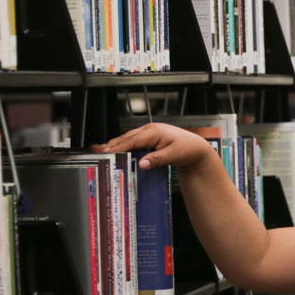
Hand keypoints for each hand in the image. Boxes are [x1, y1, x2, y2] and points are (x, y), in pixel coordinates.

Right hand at [90, 123, 214, 170]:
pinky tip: (117, 150)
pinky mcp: (150, 138)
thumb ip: (156, 159)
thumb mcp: (173, 156)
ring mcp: (150, 133)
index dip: (117, 147)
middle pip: (126, 138)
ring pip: (128, 138)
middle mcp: (150, 130)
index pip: (131, 140)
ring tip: (102, 150)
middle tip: (97, 151)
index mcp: (154, 132)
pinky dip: (124, 145)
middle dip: (111, 144)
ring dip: (116, 144)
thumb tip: (142, 164)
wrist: (197, 149)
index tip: (106, 152)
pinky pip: (134, 141)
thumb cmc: (188, 149)